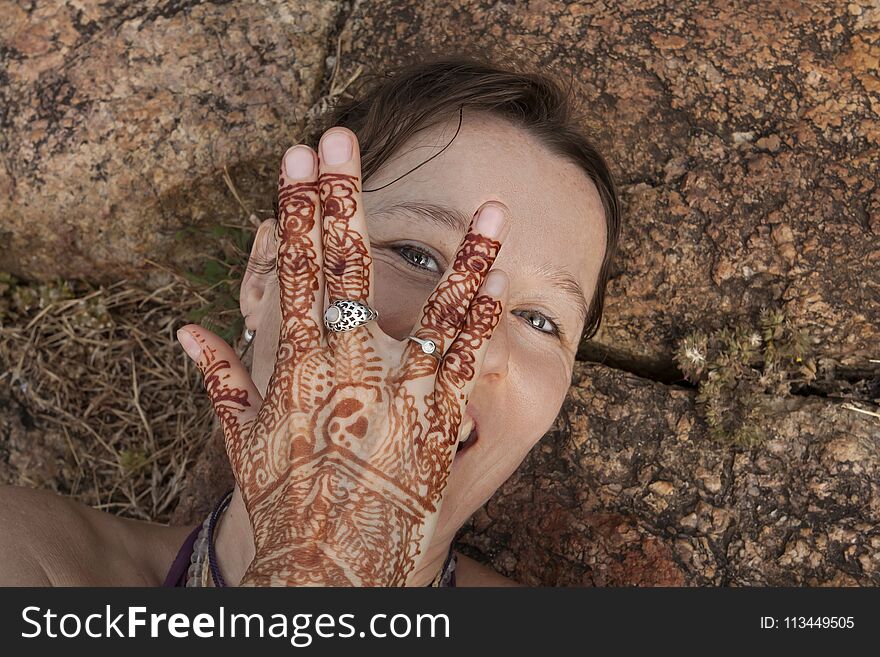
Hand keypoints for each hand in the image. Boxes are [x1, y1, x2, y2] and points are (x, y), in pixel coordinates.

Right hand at [177, 127, 509, 585]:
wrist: (330, 565)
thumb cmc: (284, 503)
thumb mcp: (240, 442)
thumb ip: (217, 378)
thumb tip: (186, 331)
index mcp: (293, 366)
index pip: (290, 270)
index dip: (293, 210)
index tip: (295, 159)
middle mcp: (346, 369)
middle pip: (347, 269)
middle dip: (342, 197)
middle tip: (343, 136)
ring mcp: (399, 392)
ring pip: (436, 308)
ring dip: (465, 252)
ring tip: (493, 205)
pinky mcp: (438, 420)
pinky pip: (467, 359)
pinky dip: (485, 315)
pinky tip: (502, 277)